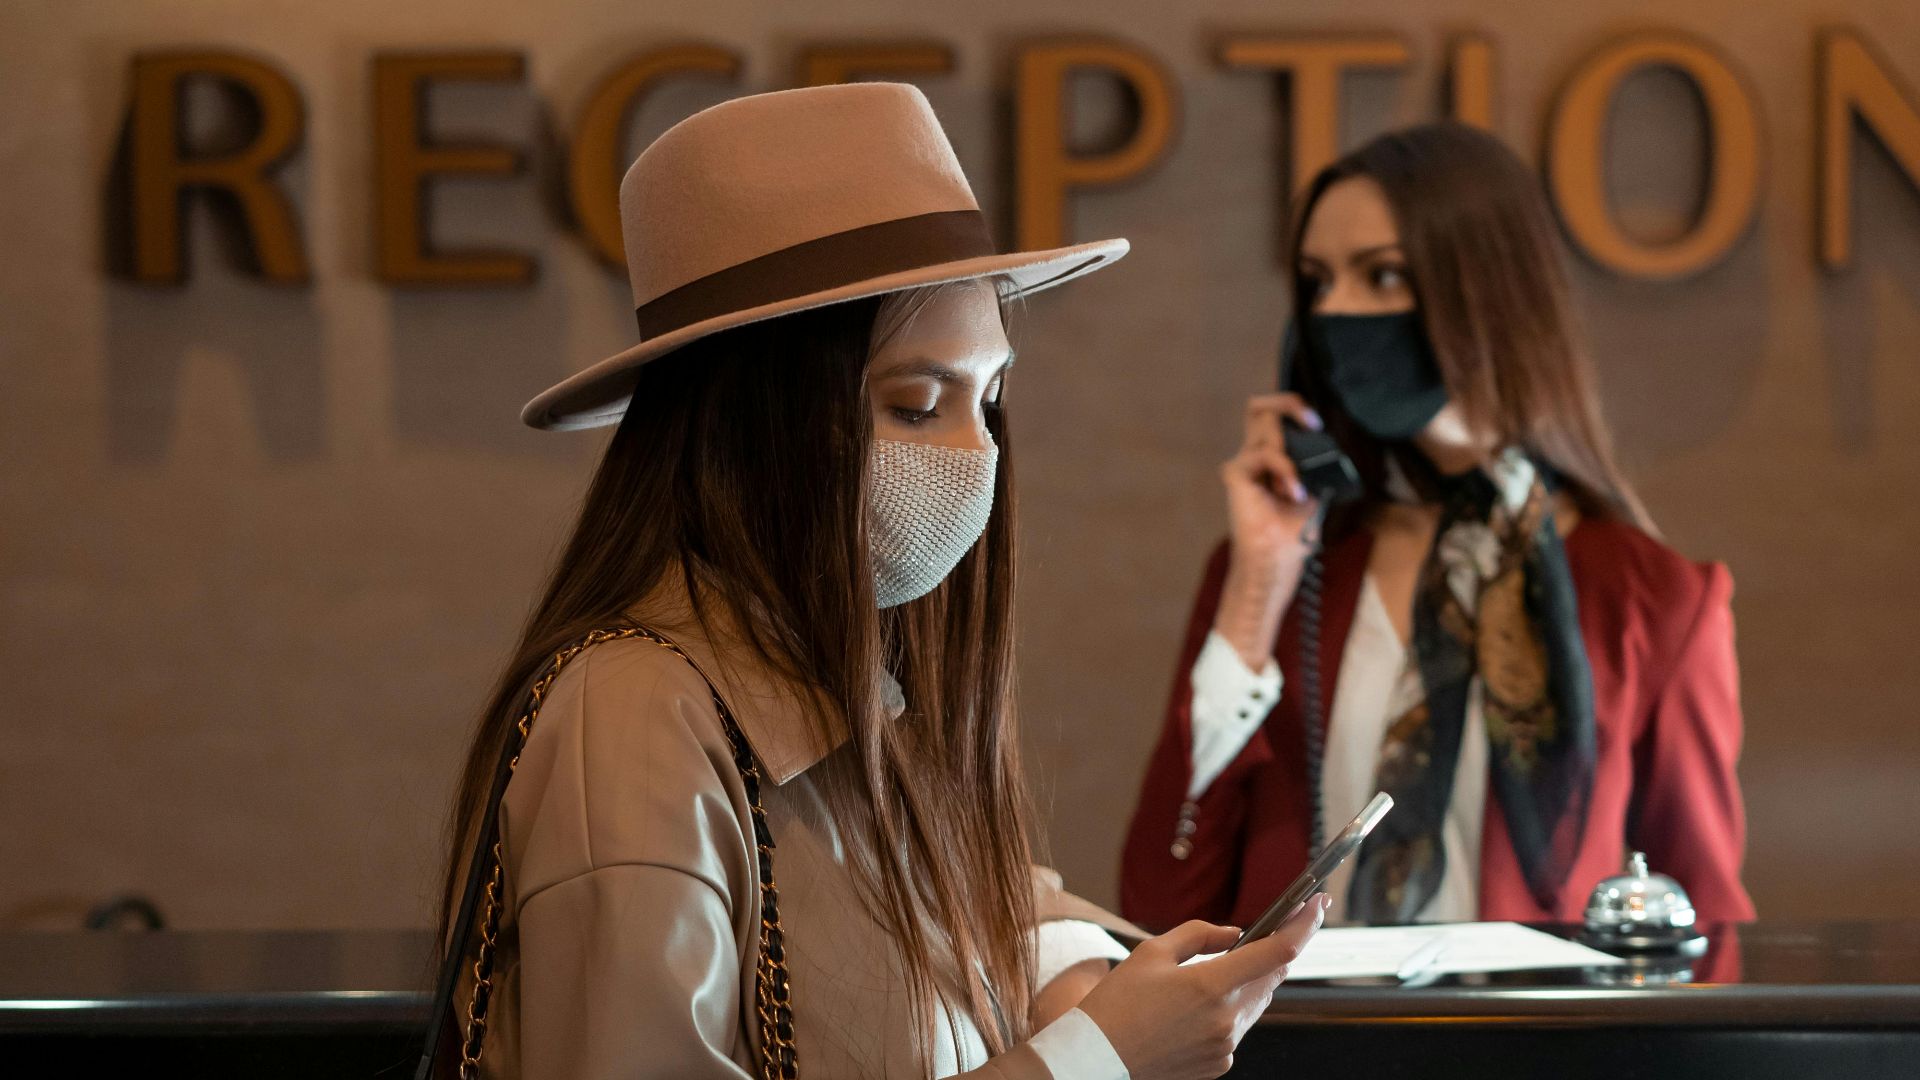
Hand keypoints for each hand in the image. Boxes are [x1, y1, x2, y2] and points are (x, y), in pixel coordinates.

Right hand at [1076, 895, 1329, 1079]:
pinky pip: (1237, 1029)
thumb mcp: (1151, 952)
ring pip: (1256, 1004)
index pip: (1278, 952)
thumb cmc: (1117, 1003)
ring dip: (1248, 984)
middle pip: (1271, 978)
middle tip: (1262, 935)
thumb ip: (1200, 934)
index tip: (1316, 906)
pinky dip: (1229, 1012)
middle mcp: (1227, 1019)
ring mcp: (1226, 1046)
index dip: (1304, 926)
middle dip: (1271, 954)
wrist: (1096, 1059)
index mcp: (1211, 984)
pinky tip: (1195, 1010)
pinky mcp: (1219, 1064)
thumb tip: (1236, 934)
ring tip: (1210, 977)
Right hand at [1214, 394, 1323, 668]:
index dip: (1292, 409)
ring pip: (1263, 423)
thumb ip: (1313, 466)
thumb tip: (1330, 449)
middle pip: (1259, 407)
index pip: (1271, 416)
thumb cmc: (1292, 533)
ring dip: (1290, 451)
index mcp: (1268, 460)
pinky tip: (1292, 492)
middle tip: (1312, 424)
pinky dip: (1285, 469)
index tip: (1316, 425)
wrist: (1276, 560)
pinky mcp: (1236, 476)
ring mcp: (1243, 465)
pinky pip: (1264, 453)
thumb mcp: (1313, 491)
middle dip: (1289, 405)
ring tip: (1296, 485)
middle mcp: (1252, 457)